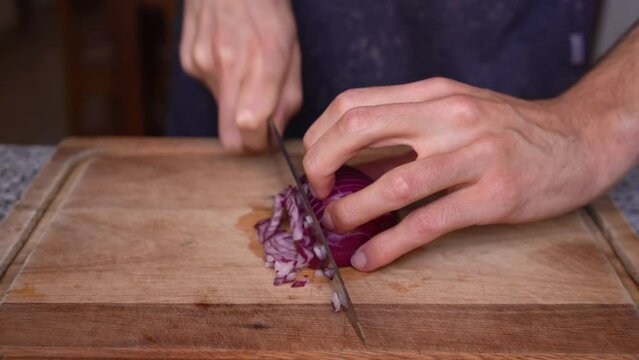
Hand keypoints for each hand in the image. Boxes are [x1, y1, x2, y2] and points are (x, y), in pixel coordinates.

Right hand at [180, 0, 301, 151]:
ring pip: (221, 113)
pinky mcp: (188, 61)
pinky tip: (229, 59)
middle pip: (229, 137)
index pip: (252, 130)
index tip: (269, 140)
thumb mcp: (292, 52)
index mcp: (264, 63)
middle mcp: (229, 66)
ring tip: (246, 73)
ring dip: (236, 104)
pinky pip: (209, 90)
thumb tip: (276, 132)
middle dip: (245, 140)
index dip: (261, 145)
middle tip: (258, 126)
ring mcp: (204, 63)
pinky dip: (222, 84)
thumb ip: (287, 97)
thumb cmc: (268, 11)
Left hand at [302, 77, 631, 271]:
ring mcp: (474, 153)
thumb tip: (349, 165)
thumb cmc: (507, 129)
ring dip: (352, 209)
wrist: (577, 140)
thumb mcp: (453, 111)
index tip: (315, 166)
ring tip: (335, 225)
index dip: (321, 136)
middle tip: (316, 193)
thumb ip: (403, 130)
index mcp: (433, 93)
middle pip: (360, 128)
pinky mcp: (494, 195)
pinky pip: (429, 222)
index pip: (354, 103)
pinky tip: (371, 258)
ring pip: (394, 181)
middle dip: (321, 164)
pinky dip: (390, 244)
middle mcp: (449, 115)